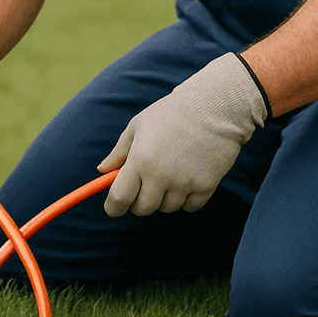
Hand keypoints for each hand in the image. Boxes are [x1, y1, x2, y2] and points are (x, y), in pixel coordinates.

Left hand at [98, 53, 268, 216]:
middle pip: (143, 209)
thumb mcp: (139, 125)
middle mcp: (161, 175)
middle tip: (145, 186)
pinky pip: (189, 207)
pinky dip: (186, 198)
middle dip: (139, 202)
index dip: (114, 207)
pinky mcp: (206, 187)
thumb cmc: (172, 113)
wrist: (215, 108)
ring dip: (165, 198)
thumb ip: (119, 151)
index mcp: (140, 159)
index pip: (119, 199)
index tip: (114, 207)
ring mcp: (185, 183)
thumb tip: (102, 171)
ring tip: (171, 173)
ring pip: (167, 208)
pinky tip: (188, 177)